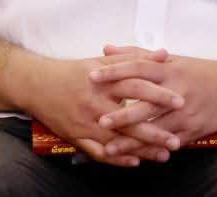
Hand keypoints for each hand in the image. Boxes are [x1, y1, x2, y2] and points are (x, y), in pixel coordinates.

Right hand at [23, 50, 175, 166]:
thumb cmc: (73, 72)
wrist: (36, 85)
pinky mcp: (76, 137)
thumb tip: (164, 54)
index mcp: (105, 82)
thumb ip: (135, 58)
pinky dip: (117, 158)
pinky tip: (135, 162)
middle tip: (176, 138)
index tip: (180, 101)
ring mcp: (85, 122)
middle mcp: (96, 103)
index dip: (159, 94)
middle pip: (129, 119)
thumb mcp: (104, 61)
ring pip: (117, 140)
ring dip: (141, 149)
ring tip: (163, 154)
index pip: (137, 87)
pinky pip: (98, 152)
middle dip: (154, 130)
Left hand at [90, 47, 216, 157]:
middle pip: (146, 102)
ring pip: (155, 128)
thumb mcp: (173, 60)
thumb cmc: (201, 72)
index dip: (116, 71)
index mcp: (170, 70)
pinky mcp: (193, 130)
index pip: (139, 67)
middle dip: (122, 113)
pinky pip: (169, 142)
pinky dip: (152, 151)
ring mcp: (186, 113)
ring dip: (132, 140)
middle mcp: (177, 90)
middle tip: (98, 120)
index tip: (93, 76)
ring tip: (109, 148)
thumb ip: (138, 55)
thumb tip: (107, 48)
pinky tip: (136, 158)